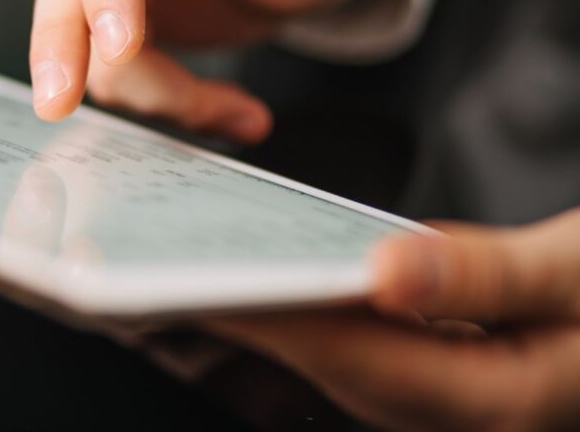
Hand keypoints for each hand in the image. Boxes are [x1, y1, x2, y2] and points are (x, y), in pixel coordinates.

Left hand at [204, 209, 579, 430]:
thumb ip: (495, 276)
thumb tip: (387, 273)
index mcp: (498, 397)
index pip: (358, 359)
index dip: (276, 321)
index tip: (203, 285)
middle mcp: (465, 406)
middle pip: (335, 364)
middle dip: (253, 322)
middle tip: (174, 273)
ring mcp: (457, 390)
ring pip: (346, 355)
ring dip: (279, 314)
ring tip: (208, 265)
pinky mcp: (451, 364)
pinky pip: (369, 339)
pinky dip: (323, 306)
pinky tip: (289, 271)